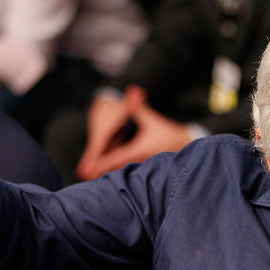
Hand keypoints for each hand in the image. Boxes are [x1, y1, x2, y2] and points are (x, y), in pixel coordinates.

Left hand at [77, 87, 191, 179]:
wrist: (186, 146)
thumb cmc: (168, 133)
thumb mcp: (152, 120)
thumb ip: (138, 108)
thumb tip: (132, 90)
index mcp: (138, 151)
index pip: (115, 158)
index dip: (100, 163)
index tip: (88, 169)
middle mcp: (139, 163)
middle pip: (114, 170)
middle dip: (99, 172)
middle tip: (83, 174)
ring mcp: (142, 169)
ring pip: (121, 174)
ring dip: (106, 175)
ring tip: (89, 177)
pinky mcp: (145, 174)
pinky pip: (128, 176)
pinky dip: (116, 176)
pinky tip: (105, 179)